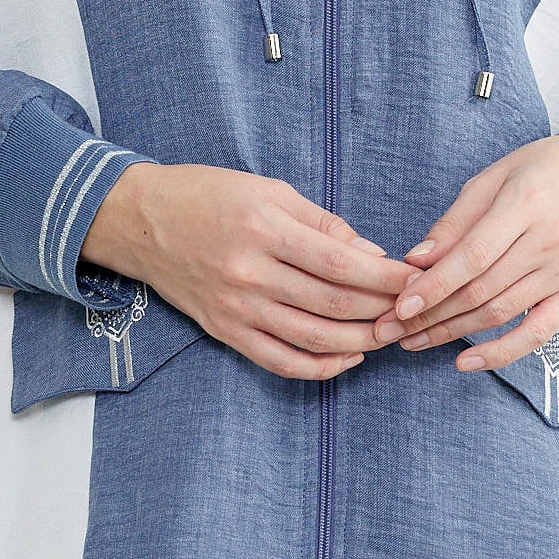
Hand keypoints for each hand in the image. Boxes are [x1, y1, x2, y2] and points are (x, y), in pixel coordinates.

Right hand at [81, 162, 417, 379]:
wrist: (140, 221)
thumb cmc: (208, 195)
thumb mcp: (269, 190)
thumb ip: (324, 224)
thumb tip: (374, 255)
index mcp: (265, 229)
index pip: (342, 264)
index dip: (387, 278)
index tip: (418, 279)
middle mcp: (250, 274)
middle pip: (334, 304)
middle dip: (383, 310)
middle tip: (414, 310)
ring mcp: (236, 308)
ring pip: (313, 338)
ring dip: (361, 342)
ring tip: (391, 334)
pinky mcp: (225, 331)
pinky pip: (280, 361)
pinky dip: (320, 367)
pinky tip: (348, 358)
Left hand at [369, 133, 558, 371]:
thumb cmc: (542, 170)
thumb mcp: (494, 178)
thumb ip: (455, 221)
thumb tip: (415, 260)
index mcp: (527, 203)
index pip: (473, 256)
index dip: (434, 285)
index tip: (399, 306)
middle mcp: (551, 240)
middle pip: (482, 289)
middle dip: (431, 314)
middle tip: (392, 330)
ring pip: (500, 313)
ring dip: (452, 333)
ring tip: (414, 341)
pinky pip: (537, 333)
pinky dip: (501, 353)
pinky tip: (466, 361)